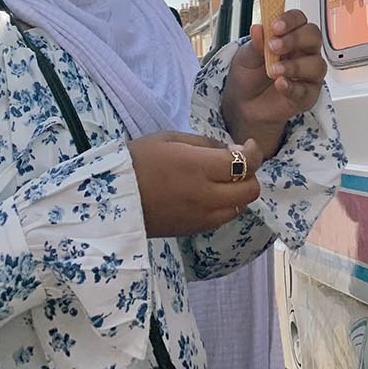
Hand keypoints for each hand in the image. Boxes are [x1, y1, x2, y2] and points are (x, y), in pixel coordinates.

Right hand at [129, 131, 261, 236]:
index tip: (248, 145)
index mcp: (199, 167)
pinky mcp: (194, 230)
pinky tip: (212, 194)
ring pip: (240, 207)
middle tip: (238, 163)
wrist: (113, 199)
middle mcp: (206, 195)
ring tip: (225, 179)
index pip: (245, 164)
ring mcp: (202, 216)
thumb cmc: (139, 159)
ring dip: (239, 192)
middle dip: (251, 174)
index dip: (255, 153)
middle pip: (250, 190)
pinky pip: (223, 218)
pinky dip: (226, 205)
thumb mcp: (170, 138)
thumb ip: (205, 143)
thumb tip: (230, 150)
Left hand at [222, 10, 326, 158]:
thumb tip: (258, 28)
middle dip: (295, 39)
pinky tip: (280, 85)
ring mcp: (308, 74)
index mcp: (290, 35)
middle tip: (274, 46)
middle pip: (313, 37)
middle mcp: (304, 52)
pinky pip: (308, 91)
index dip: (290, 20)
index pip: (299, 19)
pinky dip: (294, 87)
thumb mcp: (247, 57)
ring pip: (316, 64)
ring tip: (274, 71)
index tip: (275, 26)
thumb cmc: (250, 74)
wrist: (244, 104)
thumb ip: (255, 44)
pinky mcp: (307, 95)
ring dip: (295, 66)